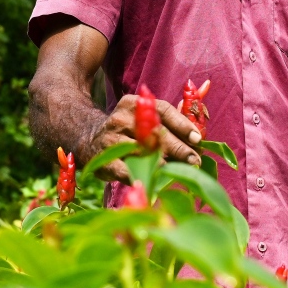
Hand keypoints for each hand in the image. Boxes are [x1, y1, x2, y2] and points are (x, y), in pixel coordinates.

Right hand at [83, 94, 201, 181]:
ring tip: (182, 172)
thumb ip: (169, 120)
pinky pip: (126, 171)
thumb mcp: (142, 116)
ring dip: (165, 164)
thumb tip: (199, 129)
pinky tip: (155, 183)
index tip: (198, 138)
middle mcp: (122, 119)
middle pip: (156, 133)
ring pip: (143, 153)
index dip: (182, 125)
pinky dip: (141, 177)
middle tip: (196, 161)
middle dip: (179, 148)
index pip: (162, 110)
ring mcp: (111, 139)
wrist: (88, 140)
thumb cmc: (128, 130)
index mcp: (135, 104)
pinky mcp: (105, 161)